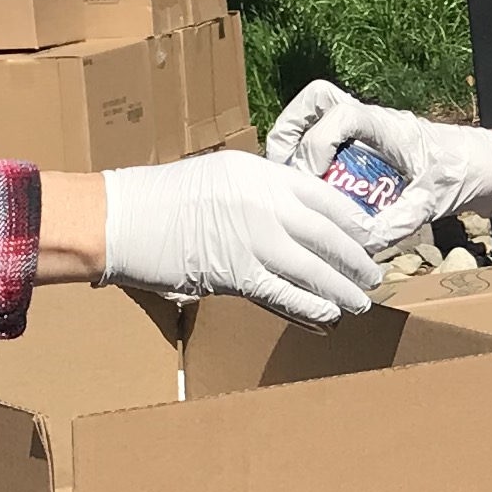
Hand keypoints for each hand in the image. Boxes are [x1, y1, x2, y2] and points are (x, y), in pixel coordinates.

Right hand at [102, 159, 380, 325]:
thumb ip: (255, 195)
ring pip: (314, 268)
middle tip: (372, 275)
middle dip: (355, 259)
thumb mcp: (217, 178)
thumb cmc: (158, 199)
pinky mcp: (238, 274)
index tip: (368, 237)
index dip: (352, 222)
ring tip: (359, 303)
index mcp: (260, 173)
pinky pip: (286, 295)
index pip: (324, 197)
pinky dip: (311, 309)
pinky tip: (328, 318)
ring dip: (342, 289)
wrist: (118, 218)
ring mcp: (254, 238)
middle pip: (328, 234)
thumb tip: (285, 219)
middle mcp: (265, 202)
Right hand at [262, 79, 491, 252]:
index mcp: (387, 126)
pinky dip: (311, 163)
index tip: (313, 178)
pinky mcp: (364, 149)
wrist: (488, 169)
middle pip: (316, 102)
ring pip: (316, 118)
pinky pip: (327, 144)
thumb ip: (399, 220)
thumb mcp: (433, 201)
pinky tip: (306, 198)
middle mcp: (371, 122)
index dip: (317, 141)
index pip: (340, 113)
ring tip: (284, 184)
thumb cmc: (464, 174)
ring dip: (295, 145)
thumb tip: (360, 244)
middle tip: (279, 170)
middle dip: (289, 131)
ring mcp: (365, 133)